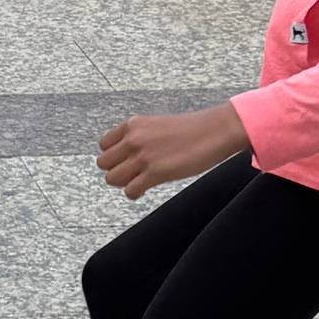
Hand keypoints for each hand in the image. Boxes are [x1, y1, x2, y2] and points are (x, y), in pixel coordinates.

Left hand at [97, 103, 247, 202]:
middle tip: (132, 174)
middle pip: (103, 164)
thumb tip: (125, 156)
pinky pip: (130, 191)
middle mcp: (133, 139)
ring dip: (124, 183)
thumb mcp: (156, 125)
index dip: (113, 156)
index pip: (103, 145)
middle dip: (116, 170)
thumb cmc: (191, 130)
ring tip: (139, 181)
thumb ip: (138, 137)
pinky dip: (135, 194)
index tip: (126, 161)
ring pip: (112, 179)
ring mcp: (143, 156)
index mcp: (132, 125)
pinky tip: (145, 189)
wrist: (215, 131)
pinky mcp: (155, 172)